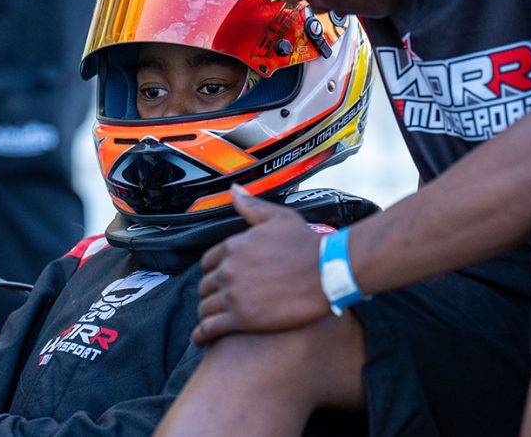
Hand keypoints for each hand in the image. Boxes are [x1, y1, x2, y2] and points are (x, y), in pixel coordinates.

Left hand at [193, 185, 329, 345]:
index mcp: (233, 246)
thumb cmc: (308, 244)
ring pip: (205, 307)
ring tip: (210, 321)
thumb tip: (234, 190)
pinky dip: (201, 335)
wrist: (329, 272)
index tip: (219, 279)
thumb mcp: (279, 217)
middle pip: (205, 286)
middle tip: (218, 302)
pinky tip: (201, 339)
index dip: (213, 271)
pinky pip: (209, 329)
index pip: (208, 262)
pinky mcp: (241, 318)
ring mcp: (233, 295)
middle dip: (210, 293)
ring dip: (206, 314)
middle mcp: (228, 270)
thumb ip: (252, 206)